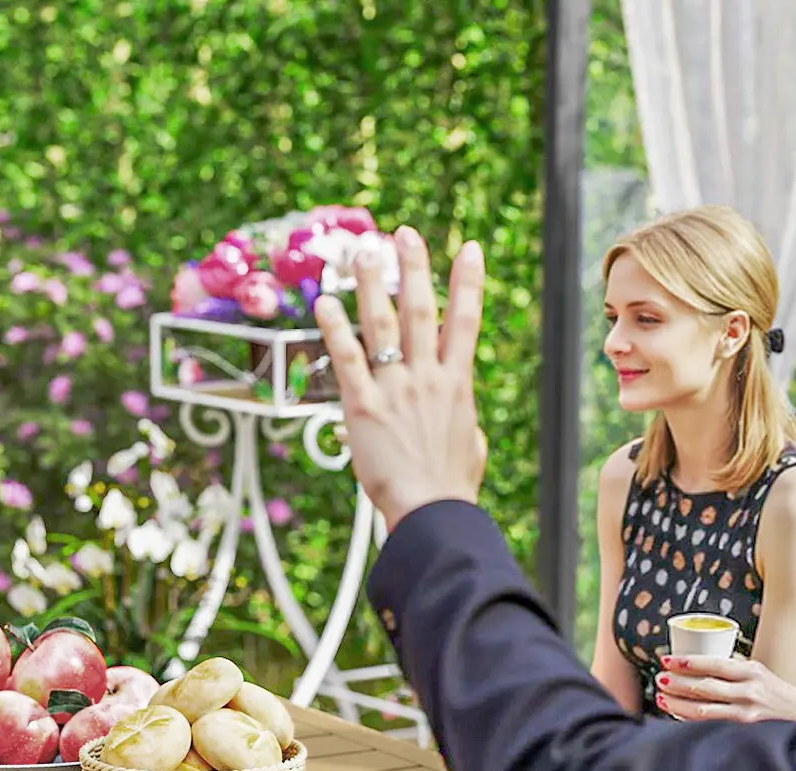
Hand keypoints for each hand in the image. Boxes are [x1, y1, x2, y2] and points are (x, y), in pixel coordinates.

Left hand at [313, 225, 487, 531]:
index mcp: (456, 384)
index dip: (468, 281)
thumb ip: (465, 421)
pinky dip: (334, 328)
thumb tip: (463, 415)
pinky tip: (323, 303)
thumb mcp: (471, 447)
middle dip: (412, 267)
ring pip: (381, 324)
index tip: (469, 249)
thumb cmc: (451, 488)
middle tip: (403, 233)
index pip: (464, 321)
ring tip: (360, 252)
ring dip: (370, 284)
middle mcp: (427, 377)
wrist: (432, 513)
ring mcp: (395, 389)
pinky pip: (347, 358)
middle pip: (419, 309)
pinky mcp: (364, 406)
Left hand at [654, 654, 795, 725]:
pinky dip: (689, 720)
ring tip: (661, 698)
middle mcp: (749, 691)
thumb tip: (697, 663)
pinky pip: (710, 725)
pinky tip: (676, 714)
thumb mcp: (758, 674)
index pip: (714, 664)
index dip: (687, 662)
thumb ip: (733, 670)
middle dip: (677, 683)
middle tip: (660, 679)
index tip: (667, 660)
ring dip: (678, 704)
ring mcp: (746, 713)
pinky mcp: (744, 731)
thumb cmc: (775, 693)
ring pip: (703, 709)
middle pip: (704, 687)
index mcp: (751, 671)